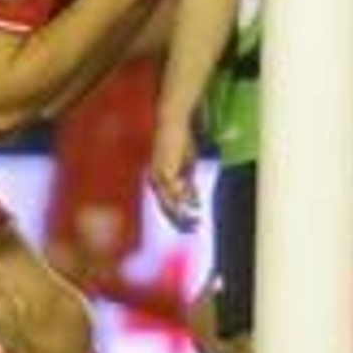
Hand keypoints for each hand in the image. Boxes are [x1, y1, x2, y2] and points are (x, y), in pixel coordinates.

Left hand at [149, 109, 201, 231]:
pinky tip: (195, 205)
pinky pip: (175, 191)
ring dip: (184, 213)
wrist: (172, 123)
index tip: (190, 225)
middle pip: (166, 207)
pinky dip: (185, 199)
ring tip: (196, 222)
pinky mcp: (165, 170)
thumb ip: (188, 182)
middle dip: (179, 220)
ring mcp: (159, 175)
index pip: (166, 203)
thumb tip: (193, 201)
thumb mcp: (186, 164)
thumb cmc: (180, 139)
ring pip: (170, 202)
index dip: (178, 216)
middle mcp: (155, 179)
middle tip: (192, 229)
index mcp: (158, 178)